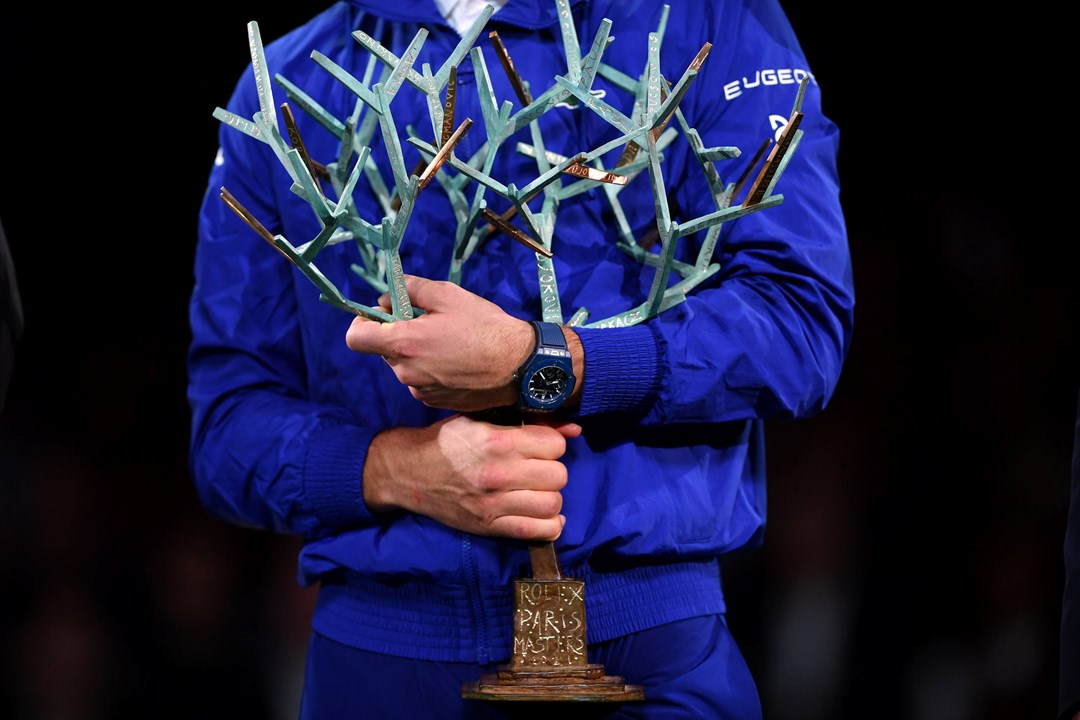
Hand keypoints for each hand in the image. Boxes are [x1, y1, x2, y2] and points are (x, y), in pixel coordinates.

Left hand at [345, 275, 533, 411]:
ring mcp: (419, 391)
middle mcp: (405, 372)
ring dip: (417, 353)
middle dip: (399, 335)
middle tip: (430, 322)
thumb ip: (411, 289)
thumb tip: (387, 297)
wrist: (519, 366)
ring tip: (450, 343)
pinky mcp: (434, 402)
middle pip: (384, 350)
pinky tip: (457, 362)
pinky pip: (421, 382)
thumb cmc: (485, 327)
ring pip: (404, 366)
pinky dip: (431, 370)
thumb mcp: (448, 295)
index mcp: (404, 344)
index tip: (381, 315)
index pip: (356, 337)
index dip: (362, 323)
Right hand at [363, 414, 580, 540]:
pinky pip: (536, 531)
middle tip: (538, 469)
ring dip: (550, 497)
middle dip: (552, 470)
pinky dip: (549, 526)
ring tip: (537, 491)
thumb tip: (574, 429)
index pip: (555, 445)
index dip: (551, 444)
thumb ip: (529, 423)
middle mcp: (497, 473)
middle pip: (558, 475)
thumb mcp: (481, 420)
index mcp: (496, 440)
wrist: (407, 472)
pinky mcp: (488, 526)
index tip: (540, 447)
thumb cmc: (446, 441)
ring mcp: (493, 503)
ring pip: (553, 504)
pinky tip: (544, 515)